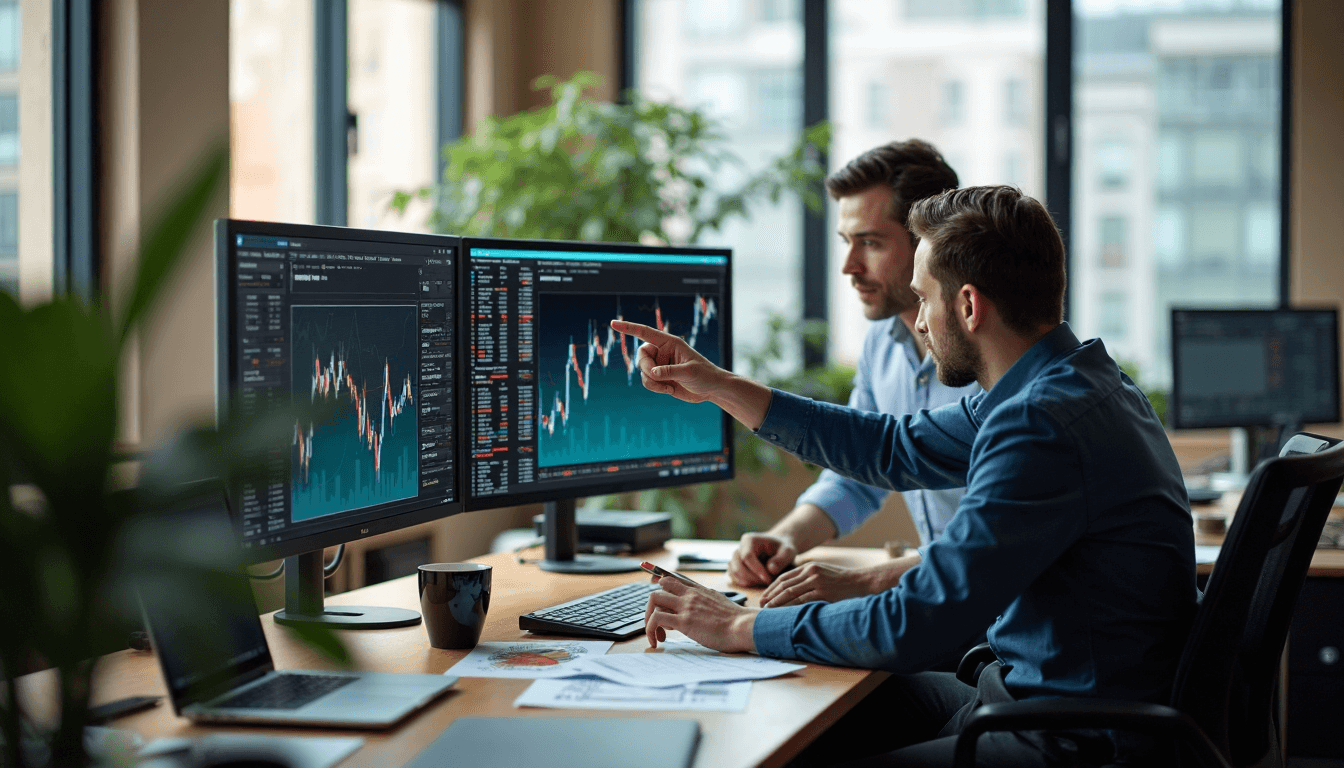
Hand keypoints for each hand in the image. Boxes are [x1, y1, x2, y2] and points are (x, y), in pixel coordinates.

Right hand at [610, 320, 726, 403]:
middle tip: (656, 375)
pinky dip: (654, 387)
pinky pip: (647, 382)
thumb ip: (670, 371)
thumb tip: (653, 372)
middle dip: (646, 367)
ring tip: (667, 387)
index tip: (613, 324)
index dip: (629, 328)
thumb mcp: (689, 372)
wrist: (711, 390)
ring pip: (643, 371)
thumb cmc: (705, 375)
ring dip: (651, 382)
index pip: (646, 332)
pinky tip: (669, 390)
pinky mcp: (660, 379)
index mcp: (670, 343)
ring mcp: (661, 366)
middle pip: (642, 355)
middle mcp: (663, 352)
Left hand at [644, 575, 758, 652]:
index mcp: (700, 590)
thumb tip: (699, 610)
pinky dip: (650, 630)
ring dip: (649, 618)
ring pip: (654, 598)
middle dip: (652, 604)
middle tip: (655, 620)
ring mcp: (686, 606)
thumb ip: (706, 602)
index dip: (660, 583)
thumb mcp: (720, 603)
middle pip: (661, 586)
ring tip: (657, 635)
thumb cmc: (736, 622)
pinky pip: (656, 619)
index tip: (655, 591)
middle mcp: (690, 594)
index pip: (675, 578)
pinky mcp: (684, 621)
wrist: (743, 627)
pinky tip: (656, 641)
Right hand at [729, 532, 797, 586]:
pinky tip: (759, 581)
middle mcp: (739, 548)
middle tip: (768, 582)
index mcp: (749, 540)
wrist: (778, 548)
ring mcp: (735, 558)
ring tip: (765, 581)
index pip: (747, 556)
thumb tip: (770, 570)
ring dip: (749, 581)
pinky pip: (735, 577)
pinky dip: (746, 582)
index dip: (756, 570)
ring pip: (735, 573)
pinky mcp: (735, 567)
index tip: (768, 580)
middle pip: (738, 566)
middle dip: (753, 578)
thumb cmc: (783, 548)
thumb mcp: (788, 551)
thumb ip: (781, 560)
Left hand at [759, 561, 875, 607]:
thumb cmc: (844, 581)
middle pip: (784, 584)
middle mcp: (811, 572)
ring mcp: (816, 582)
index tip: (765, 596)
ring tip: (767, 610)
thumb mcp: (824, 574)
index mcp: (809, 567)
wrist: (863, 582)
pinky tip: (783, 613)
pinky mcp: (822, 592)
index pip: (784, 577)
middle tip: (761, 604)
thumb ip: (809, 579)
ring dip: (776, 601)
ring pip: (790, 592)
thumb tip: (794, 591)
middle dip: (770, 595)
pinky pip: (802, 600)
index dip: (772, 587)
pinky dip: (790, 607)